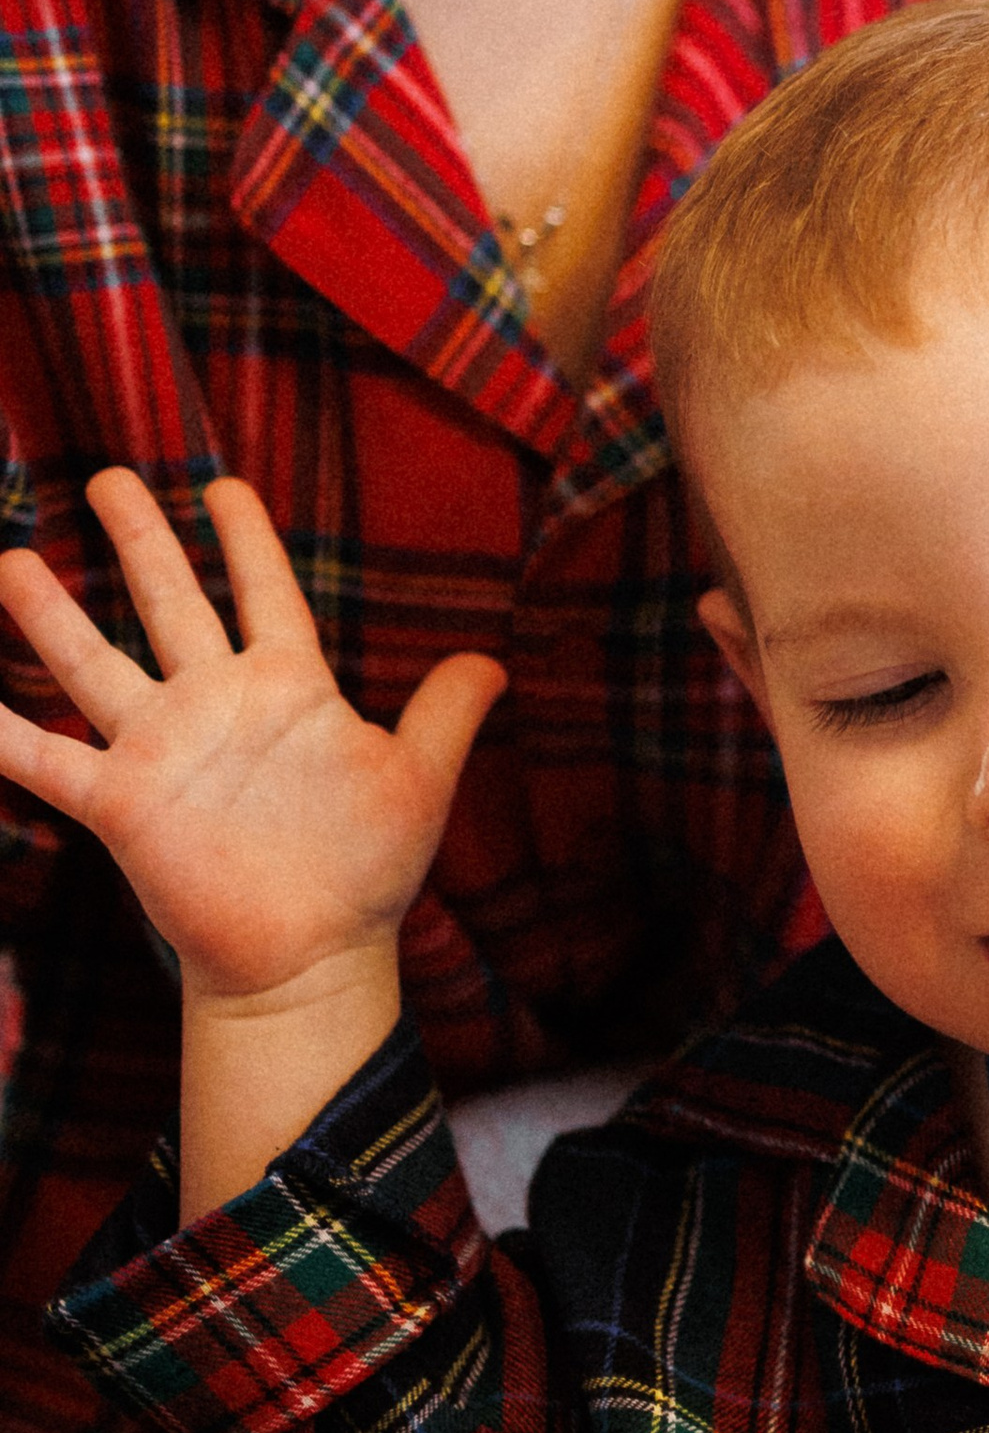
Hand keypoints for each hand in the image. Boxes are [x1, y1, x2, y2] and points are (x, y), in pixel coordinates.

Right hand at [0, 469, 505, 1014]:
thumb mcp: (419, 778)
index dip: (246, 540)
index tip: (222, 486)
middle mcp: (216, 706)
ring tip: (10, 557)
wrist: (312, 957)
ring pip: (94, 664)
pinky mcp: (122, 805)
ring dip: (50, 614)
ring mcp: (162, 751)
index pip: (265, 592)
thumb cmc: (366, 870)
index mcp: (287, 688)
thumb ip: (447, 713)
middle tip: (109, 476)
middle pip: (170, 603)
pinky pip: (46, 763)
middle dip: (140, 540)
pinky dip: (3, 736)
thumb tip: (496, 663)